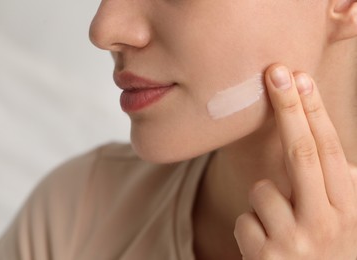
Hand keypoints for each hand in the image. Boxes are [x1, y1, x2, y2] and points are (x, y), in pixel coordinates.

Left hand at [233, 64, 356, 259]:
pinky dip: (251, 227)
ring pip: (261, 190)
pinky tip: (267, 247)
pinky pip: (244, 220)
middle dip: (288, 108)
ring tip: (280, 225)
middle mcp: (327, 223)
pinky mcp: (265, 257)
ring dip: (264, 201)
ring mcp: (295, 242)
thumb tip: (321, 134)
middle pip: (301, 153)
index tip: (299, 77)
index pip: (328, 149)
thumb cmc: (326, 250)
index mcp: (349, 208)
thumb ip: (337, 183)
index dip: (313, 111)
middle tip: (274, 72)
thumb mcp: (342, 218)